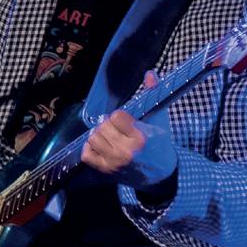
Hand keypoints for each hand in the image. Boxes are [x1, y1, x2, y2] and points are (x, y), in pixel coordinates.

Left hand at [82, 72, 177, 189]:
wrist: (160, 173)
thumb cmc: (159, 143)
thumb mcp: (159, 120)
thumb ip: (153, 94)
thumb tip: (149, 73)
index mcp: (141, 137)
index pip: (116, 116)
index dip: (119, 116)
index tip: (126, 121)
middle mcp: (127, 151)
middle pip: (102, 126)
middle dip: (108, 125)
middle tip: (116, 129)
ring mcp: (115, 162)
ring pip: (93, 139)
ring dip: (98, 135)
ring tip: (109, 137)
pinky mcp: (106, 170)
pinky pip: (86, 154)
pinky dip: (90, 148)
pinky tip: (100, 146)